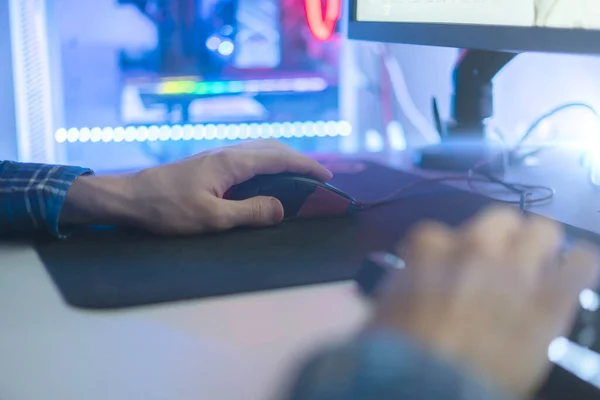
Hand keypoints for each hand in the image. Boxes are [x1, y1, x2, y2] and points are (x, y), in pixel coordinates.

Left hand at [60, 140, 331, 233]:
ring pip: (260, 149)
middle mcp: (228, 152)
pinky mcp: (209, 163)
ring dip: (283, 159)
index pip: (280, 158)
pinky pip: (249, 156)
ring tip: (298, 176)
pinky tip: (265, 177)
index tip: (327, 177)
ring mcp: (217, 155)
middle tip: (318, 178)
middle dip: (299, 160)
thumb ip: (249, 212)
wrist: (129, 197)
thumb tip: (281, 209)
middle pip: (273, 148)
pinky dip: (267, 162)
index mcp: (232, 162)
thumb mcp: (211, 218)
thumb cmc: (167, 210)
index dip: (306, 166)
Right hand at [370, 207, 598, 397]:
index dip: (441, 254)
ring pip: (544, 230)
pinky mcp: (553, 298)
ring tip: (538, 269)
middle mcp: (476, 247)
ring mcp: (517, 269)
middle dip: (499, 239)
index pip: (436, 233)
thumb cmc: (395, 353)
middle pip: (500, 219)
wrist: (428, 388)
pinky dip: (577, 266)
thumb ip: (403, 284)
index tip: (442, 272)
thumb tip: (410, 282)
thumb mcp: (383, 308)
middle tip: (497, 266)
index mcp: (430, 248)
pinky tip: (570, 276)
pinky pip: (582, 262)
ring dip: (539, 247)